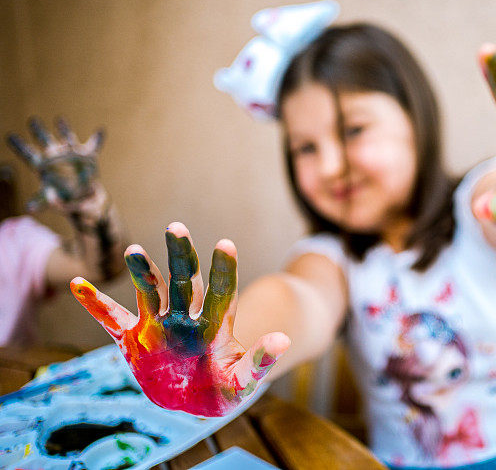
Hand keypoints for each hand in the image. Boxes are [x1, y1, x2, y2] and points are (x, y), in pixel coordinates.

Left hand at [6, 118, 103, 213]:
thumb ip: (43, 202)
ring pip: (67, 138)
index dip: (20, 146)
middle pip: (46, 141)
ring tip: (60, 120)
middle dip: (39, 131)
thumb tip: (29, 208)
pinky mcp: (88, 157)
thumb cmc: (67, 200)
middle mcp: (57, 157)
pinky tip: (100, 131)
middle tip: (32, 120)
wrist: (85, 200)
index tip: (10, 137)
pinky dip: (97, 140)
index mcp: (44, 167)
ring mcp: (73, 155)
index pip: (29, 155)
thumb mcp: (54, 202)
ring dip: (64, 129)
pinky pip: (94, 146)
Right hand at [70, 222, 289, 416]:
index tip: (225, 244)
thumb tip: (285, 340)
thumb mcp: (243, 381)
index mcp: (214, 326)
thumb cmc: (224, 389)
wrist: (194, 401)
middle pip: (183, 280)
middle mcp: (186, 318)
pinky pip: (111, 320)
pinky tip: (77, 284)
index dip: (223, 270)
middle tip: (177, 228)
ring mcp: (158, 326)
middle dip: (180, 255)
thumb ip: (260, 362)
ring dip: (142, 272)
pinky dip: (94, 304)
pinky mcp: (133, 341)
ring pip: (150, 292)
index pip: (220, 292)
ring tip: (134, 250)